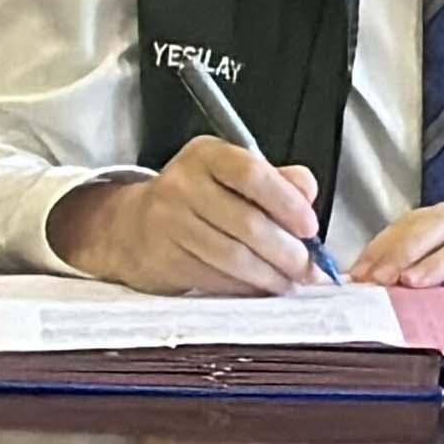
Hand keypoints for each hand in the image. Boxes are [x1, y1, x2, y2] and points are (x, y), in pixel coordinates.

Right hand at [45, 136, 325, 295]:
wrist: (133, 226)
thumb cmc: (194, 199)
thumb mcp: (231, 174)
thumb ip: (276, 178)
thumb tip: (307, 191)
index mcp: (206, 155)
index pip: (251, 173)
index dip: (287, 202)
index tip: (310, 226)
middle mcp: (183, 185)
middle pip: (247, 223)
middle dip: (288, 252)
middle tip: (309, 267)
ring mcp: (170, 224)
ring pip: (234, 257)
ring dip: (271, 276)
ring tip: (290, 281)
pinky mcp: (166, 259)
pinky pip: (217, 279)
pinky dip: (247, 288)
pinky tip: (261, 287)